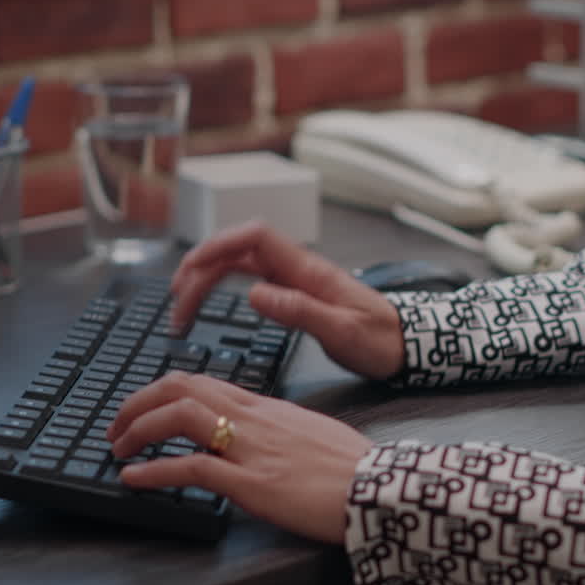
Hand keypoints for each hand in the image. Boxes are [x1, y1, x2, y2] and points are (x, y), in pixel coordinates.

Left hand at [108, 372, 373, 544]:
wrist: (380, 488)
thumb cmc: (352, 467)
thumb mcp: (308, 434)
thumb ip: (275, 430)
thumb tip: (252, 438)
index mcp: (265, 407)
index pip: (201, 382)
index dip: (161, 392)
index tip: (141, 409)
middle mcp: (253, 418)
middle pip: (180, 387)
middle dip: (137, 403)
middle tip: (116, 427)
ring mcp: (251, 448)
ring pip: (179, 415)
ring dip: (138, 429)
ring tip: (117, 448)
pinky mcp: (253, 483)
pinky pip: (192, 468)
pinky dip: (154, 471)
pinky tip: (133, 478)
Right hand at [170, 222, 404, 380]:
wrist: (407, 346)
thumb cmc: (381, 340)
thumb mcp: (342, 332)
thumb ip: (299, 311)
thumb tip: (253, 294)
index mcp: (307, 269)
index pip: (254, 238)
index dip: (218, 245)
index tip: (191, 271)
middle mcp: (297, 268)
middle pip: (237, 250)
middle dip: (201, 269)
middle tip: (177, 304)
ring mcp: (294, 279)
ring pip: (238, 265)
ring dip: (206, 279)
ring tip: (182, 308)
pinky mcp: (293, 294)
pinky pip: (248, 279)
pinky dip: (222, 288)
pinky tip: (209, 303)